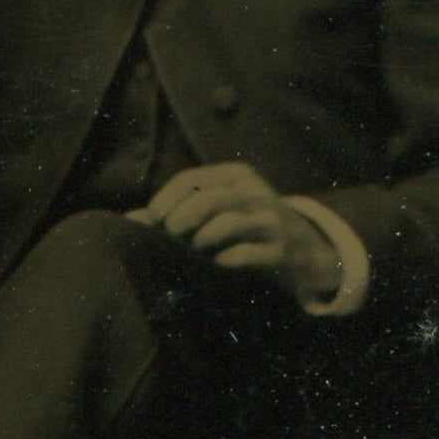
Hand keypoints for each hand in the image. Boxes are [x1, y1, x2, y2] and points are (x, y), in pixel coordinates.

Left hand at [126, 162, 340, 304]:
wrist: (307, 250)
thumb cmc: (248, 227)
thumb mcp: (220, 210)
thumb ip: (179, 210)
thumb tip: (131, 219)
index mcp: (235, 176)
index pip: (192, 178)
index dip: (167, 198)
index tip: (154, 218)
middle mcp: (254, 192)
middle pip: (209, 198)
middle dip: (182, 217)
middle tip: (172, 234)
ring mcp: (271, 220)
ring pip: (229, 222)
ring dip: (204, 238)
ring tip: (197, 248)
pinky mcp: (281, 250)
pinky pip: (247, 253)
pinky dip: (226, 259)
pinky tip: (218, 263)